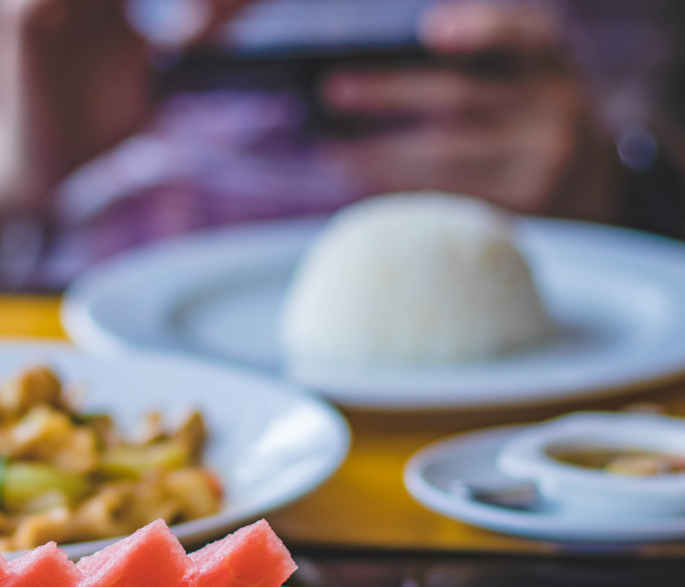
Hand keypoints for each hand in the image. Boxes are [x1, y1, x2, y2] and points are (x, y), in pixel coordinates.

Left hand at [316, 1, 622, 221]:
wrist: (598, 188)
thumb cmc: (541, 119)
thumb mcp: (536, 75)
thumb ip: (491, 54)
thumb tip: (410, 54)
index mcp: (553, 68)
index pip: (522, 37)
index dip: (481, 30)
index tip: (430, 31)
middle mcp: (552, 114)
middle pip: (458, 101)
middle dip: (389, 96)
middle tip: (333, 92)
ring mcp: (539, 168)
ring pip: (444, 161)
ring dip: (379, 158)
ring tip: (331, 154)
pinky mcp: (520, 214)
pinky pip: (446, 200)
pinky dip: (401, 192)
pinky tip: (362, 188)